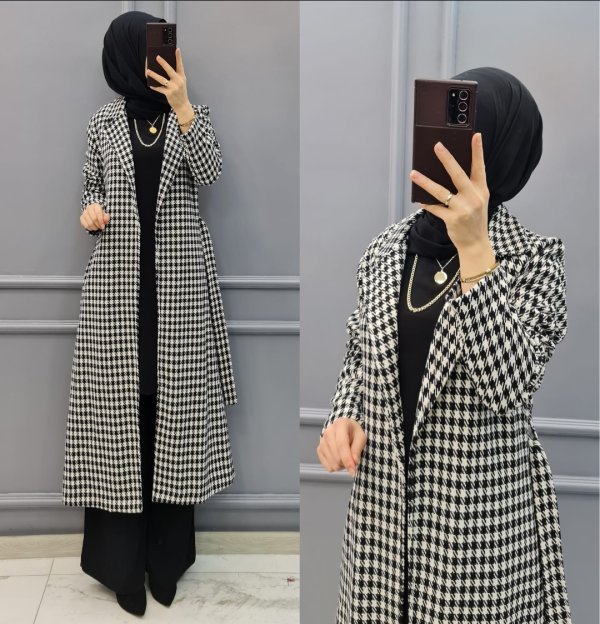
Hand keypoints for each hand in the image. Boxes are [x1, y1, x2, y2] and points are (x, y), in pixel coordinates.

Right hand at [80, 203, 108, 231]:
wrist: (95, 214)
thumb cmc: (101, 215)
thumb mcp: (106, 215)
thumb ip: (106, 217)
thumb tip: (105, 220)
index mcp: (96, 206)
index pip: (98, 213)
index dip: (101, 221)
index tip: (103, 226)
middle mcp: (89, 208)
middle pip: (94, 218)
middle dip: (98, 225)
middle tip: (101, 227)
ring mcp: (84, 213)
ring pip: (89, 223)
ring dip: (94, 227)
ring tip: (97, 227)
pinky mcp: (81, 218)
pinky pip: (85, 225)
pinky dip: (90, 228)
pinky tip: (93, 228)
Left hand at [146, 47, 189, 111]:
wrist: (183, 105)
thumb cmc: (180, 92)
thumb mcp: (181, 82)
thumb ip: (175, 75)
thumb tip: (164, 67)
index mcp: (182, 77)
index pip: (180, 65)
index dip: (179, 57)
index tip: (177, 49)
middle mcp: (178, 81)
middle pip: (170, 70)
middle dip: (163, 63)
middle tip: (157, 57)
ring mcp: (174, 88)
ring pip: (162, 79)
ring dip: (154, 74)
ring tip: (147, 70)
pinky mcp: (169, 94)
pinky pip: (160, 88)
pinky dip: (155, 86)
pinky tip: (150, 84)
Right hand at [316, 418, 366, 476]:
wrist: (345, 429)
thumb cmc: (354, 433)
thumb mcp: (361, 437)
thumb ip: (357, 449)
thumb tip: (354, 462)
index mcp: (340, 425)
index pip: (342, 445)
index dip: (347, 459)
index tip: (353, 471)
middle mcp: (328, 431)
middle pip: (337, 457)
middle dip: (347, 462)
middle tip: (353, 457)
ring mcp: (322, 441)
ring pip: (333, 464)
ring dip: (342, 465)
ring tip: (346, 456)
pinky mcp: (319, 450)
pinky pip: (328, 467)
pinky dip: (335, 466)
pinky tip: (339, 458)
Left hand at [409, 132, 490, 252]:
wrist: (475, 243)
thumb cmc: (475, 219)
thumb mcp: (478, 200)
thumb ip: (469, 187)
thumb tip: (448, 171)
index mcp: (481, 190)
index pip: (480, 167)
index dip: (478, 151)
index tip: (475, 135)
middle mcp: (473, 198)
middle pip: (458, 175)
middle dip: (447, 159)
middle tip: (437, 146)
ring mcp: (462, 209)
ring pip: (441, 192)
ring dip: (425, 182)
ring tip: (413, 173)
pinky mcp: (452, 219)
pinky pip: (435, 208)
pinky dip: (426, 203)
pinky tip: (419, 199)